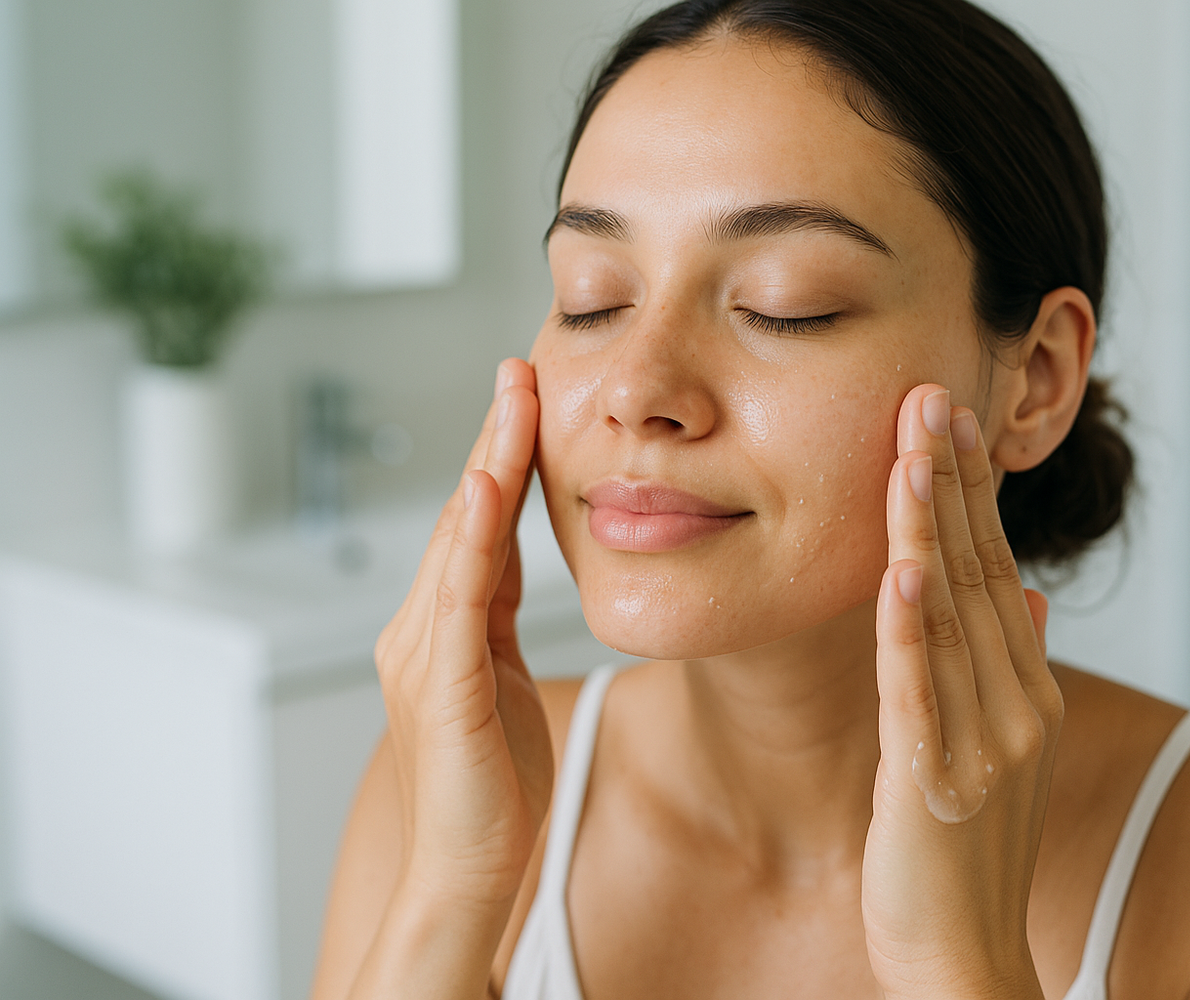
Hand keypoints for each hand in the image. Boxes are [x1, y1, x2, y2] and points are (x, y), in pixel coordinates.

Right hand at [373, 358, 552, 907]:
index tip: (527, 398)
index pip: (476, 525)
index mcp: (441, 627)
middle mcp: (420, 630)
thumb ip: (494, 620)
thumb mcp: (498, 679)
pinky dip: (469, 542)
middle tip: (522, 372)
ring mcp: (423, 655)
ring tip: (512, 404)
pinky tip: (485, 493)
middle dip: (494, 441)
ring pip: (458, 543)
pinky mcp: (442, 688)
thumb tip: (511, 566)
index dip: (500, 459)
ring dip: (486, 467)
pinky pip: (456, 601)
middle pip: (464, 517)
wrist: (465, 868)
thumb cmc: (488, 782)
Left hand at [862, 384, 1059, 999]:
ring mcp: (979, 744)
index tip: (949, 420)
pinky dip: (909, 631)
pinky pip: (919, 693)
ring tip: (912, 451)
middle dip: (954, 483)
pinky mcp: (933, 783)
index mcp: (1025, 692)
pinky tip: (899, 572)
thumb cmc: (970, 856)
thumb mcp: (1005, 753)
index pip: (997, 570)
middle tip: (932, 396)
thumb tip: (1030, 596)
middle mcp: (1014, 707)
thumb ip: (1016, 671)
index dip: (972, 494)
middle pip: (980, 574)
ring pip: (951, 617)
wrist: (968, 962)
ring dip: (930, 530)